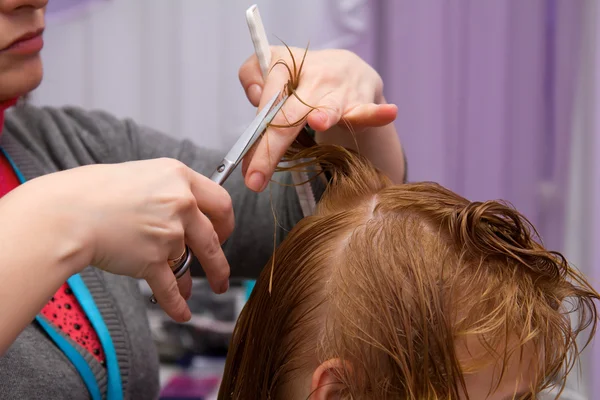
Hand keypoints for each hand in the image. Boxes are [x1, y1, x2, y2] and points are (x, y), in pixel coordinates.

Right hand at [15, 158, 233, 321]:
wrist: (66, 213)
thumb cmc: (93, 192)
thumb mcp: (141, 175)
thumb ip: (168, 191)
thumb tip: (184, 212)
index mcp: (179, 178)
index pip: (220, 201)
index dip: (226, 221)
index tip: (223, 233)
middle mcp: (181, 203)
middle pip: (215, 236)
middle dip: (221, 258)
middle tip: (221, 269)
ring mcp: (169, 232)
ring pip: (192, 263)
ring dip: (196, 282)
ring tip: (203, 291)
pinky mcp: (152, 259)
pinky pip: (170, 287)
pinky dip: (177, 304)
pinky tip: (182, 313)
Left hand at [238, 46, 398, 191]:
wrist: (346, 69)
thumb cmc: (301, 78)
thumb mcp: (272, 69)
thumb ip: (253, 77)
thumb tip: (257, 101)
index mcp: (285, 64)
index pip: (264, 101)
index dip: (254, 138)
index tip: (247, 171)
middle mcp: (312, 74)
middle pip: (287, 114)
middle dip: (270, 148)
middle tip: (255, 178)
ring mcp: (339, 89)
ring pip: (328, 107)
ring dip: (324, 114)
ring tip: (317, 121)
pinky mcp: (362, 101)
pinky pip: (368, 110)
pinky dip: (376, 113)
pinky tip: (388, 112)